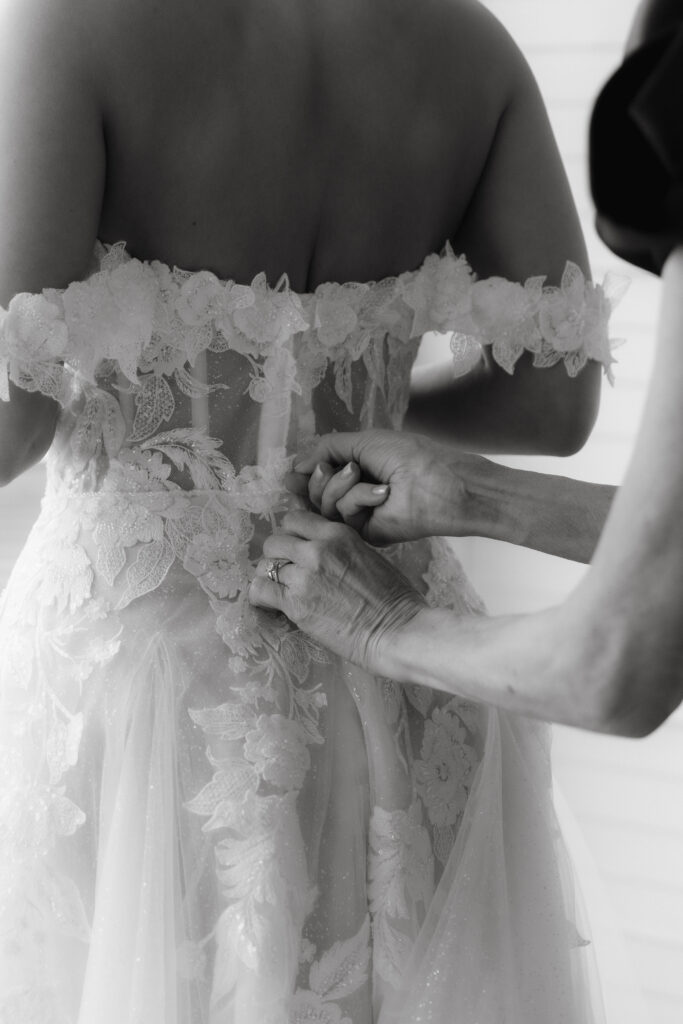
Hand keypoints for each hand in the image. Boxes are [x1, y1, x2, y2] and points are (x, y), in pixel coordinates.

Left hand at [248, 510, 425, 673]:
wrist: (398, 630)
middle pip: (274, 541)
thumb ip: (338, 547)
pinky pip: (259, 591)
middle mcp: (317, 550)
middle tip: (288, 574)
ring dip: (269, 578)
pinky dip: (261, 598)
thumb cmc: (394, 597)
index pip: (294, 520)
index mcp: (338, 534)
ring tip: (280, 592)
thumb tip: (316, 548)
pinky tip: (272, 606)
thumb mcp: (367, 555)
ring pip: (264, 566)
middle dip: (277, 557)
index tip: (296, 550)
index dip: (292, 536)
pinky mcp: (295, 604)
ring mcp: (304, 577)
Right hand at [286, 430, 487, 545]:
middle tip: (341, 469)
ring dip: (341, 486)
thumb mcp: (362, 442)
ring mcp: (359, 515)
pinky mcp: (366, 533)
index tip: (291, 473)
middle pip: (312, 492)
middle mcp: (354, 493)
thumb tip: (294, 465)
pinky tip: (382, 496)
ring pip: (322, 505)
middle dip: (321, 477)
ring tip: (366, 477)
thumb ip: (326, 449)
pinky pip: (342, 517)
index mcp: (355, 470)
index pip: (316, 475)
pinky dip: (358, 499)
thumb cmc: (409, 457)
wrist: (438, 481)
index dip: (303, 474)